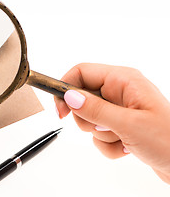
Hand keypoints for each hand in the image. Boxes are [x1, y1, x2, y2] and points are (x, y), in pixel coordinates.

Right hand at [54, 63, 169, 183]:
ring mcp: (119, 109)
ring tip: (123, 139)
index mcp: (123, 80)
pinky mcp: (120, 126)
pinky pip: (99, 134)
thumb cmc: (169, 140)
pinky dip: (109, 145)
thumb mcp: (128, 124)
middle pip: (82, 99)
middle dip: (89, 119)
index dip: (66, 88)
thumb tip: (69, 96)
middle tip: (106, 127)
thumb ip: (95, 109)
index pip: (81, 73)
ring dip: (102, 135)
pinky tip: (127, 148)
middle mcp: (120, 91)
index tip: (61, 110)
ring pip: (90, 119)